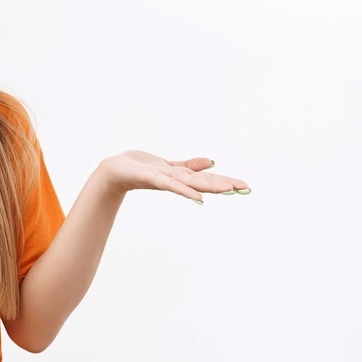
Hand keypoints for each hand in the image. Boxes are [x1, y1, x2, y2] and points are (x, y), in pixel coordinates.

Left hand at [100, 151, 250, 203]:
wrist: (114, 171)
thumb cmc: (140, 168)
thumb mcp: (168, 166)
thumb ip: (189, 166)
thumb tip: (211, 162)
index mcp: (180, 176)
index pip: (206, 178)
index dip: (226, 181)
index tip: (246, 187)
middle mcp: (175, 180)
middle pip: (203, 182)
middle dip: (225, 184)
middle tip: (247, 189)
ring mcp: (163, 179)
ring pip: (190, 183)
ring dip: (210, 187)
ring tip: (230, 190)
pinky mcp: (149, 177)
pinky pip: (169, 183)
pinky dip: (184, 191)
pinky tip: (199, 198)